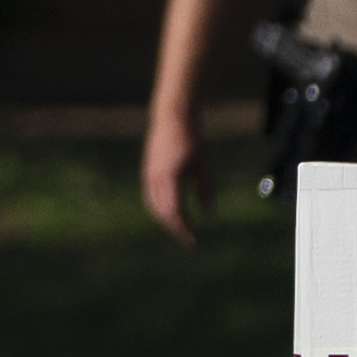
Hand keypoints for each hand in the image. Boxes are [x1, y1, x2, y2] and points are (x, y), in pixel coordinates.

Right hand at [143, 102, 205, 239]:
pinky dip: (159, 209)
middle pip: (162, 213)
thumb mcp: (205, 164)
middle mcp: (155, 179)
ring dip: (165, 220)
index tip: (192, 240)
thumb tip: (208, 214)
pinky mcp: (147, 171)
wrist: (173, 116)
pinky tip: (169, 211)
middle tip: (187, 239)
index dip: (183, 228)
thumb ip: (206, 189)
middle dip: (175, 228)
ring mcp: (148, 175)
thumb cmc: (193, 139)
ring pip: (153, 207)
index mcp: (171, 178)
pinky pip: (150, 197)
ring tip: (178, 228)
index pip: (175, 212)